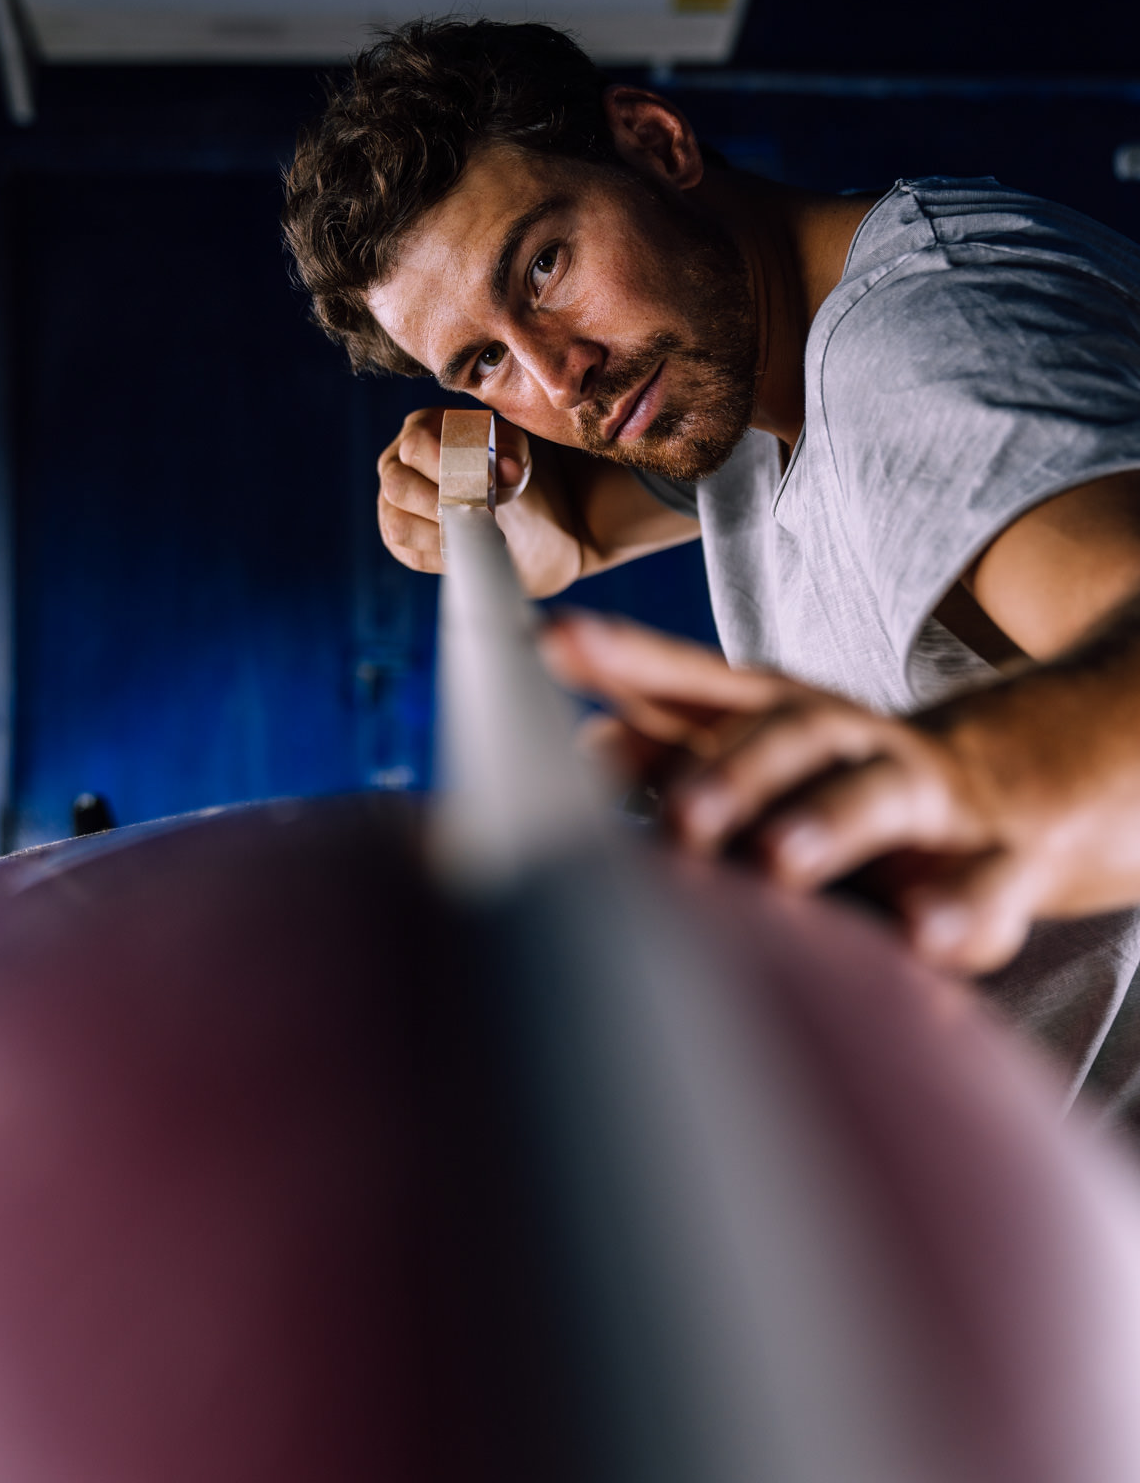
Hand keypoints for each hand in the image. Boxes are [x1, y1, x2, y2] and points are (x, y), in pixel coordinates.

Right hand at [376, 407, 531, 575]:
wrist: (489, 491)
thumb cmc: (493, 461)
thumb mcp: (509, 450)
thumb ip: (510, 454)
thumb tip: (508, 468)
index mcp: (418, 430)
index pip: (416, 445)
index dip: (447, 466)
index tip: (485, 482)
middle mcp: (394, 464)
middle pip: (397, 487)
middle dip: (440, 506)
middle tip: (480, 514)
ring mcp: (390, 502)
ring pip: (398, 526)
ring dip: (440, 535)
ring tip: (476, 534)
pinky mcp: (396, 536)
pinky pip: (410, 553)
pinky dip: (441, 556)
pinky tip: (467, 548)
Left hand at [540, 611, 1139, 976]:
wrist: (1031, 774)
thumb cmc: (853, 779)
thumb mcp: (772, 751)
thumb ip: (678, 746)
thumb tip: (580, 747)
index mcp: (787, 717)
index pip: (700, 678)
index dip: (630, 659)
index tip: (553, 646)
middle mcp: (851, 742)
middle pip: (787, 732)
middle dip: (728, 767)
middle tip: (675, 814)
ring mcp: (928, 796)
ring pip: (879, 796)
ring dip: (828, 823)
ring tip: (780, 861)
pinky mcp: (1000, 859)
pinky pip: (985, 884)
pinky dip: (960, 909)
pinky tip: (928, 936)